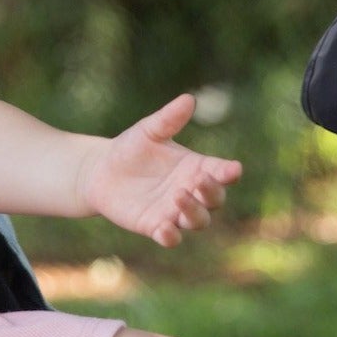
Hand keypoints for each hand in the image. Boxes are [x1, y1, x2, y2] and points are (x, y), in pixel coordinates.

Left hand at [78, 94, 241, 246]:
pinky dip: (170, 236)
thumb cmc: (131, 148)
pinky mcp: (155, 226)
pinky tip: (164, 229)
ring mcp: (174, 211)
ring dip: (193, 212)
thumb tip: (189, 99)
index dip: (229, 172)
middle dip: (212, 192)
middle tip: (200, 180)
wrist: (101, 171)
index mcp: (196, 167)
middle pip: (214, 200)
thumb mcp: (149, 130)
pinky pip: (170, 237)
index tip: (234, 169)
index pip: (221, 172)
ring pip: (197, 220)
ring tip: (179, 196)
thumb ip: (169, 119)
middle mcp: (190, 191)